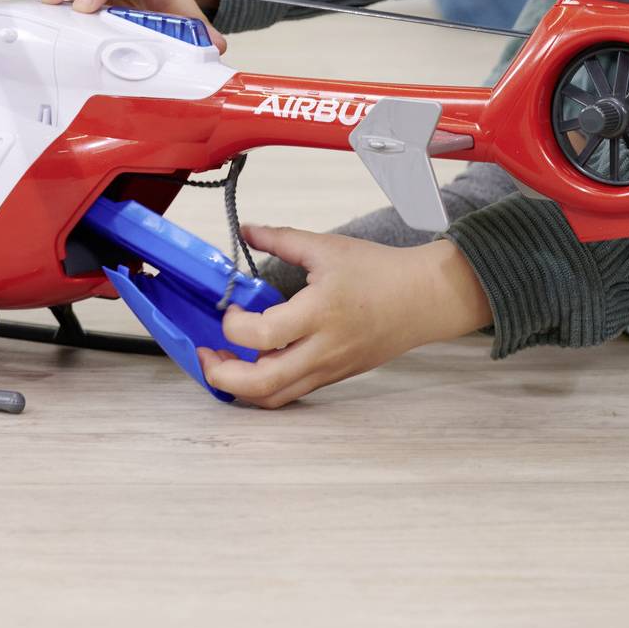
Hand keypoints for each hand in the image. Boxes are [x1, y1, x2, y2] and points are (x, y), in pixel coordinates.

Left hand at [196, 223, 492, 407]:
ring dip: (240, 386)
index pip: (261, 335)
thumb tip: (247, 230)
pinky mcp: (333, 376)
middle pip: (261, 384)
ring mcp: (328, 369)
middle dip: (222, 375)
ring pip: (275, 397)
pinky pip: (292, 392)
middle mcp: (322, 350)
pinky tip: (254, 364)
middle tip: (205, 355)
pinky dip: (265, 386)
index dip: (233, 325)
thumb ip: (282, 239)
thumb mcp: (327, 248)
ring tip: (223, 364)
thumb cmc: (379, 273)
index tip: (230, 309)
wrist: (422, 299)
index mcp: (319, 314)